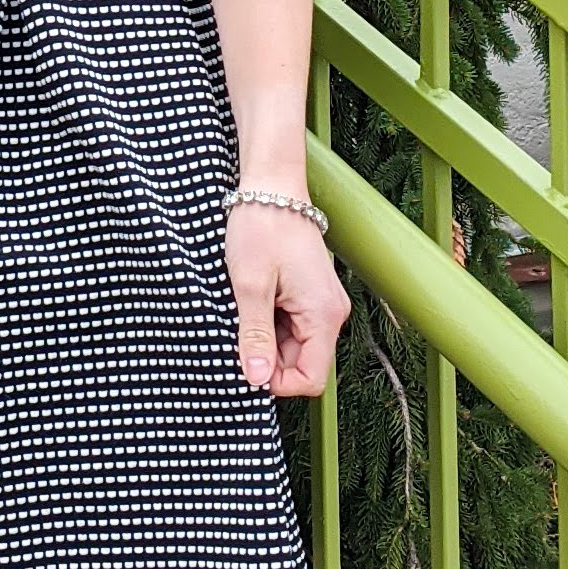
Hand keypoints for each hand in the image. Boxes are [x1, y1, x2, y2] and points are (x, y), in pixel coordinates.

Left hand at [226, 202, 346, 397]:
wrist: (271, 186)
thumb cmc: (262, 228)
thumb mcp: (249, 285)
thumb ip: (254, 336)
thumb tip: (255, 380)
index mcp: (323, 315)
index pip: (309, 379)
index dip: (275, 382)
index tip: (244, 363)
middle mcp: (330, 314)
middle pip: (301, 365)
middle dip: (266, 359)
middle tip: (237, 329)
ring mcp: (321, 305)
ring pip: (293, 348)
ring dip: (264, 340)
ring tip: (243, 309)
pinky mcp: (310, 297)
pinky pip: (291, 328)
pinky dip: (268, 324)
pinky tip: (251, 302)